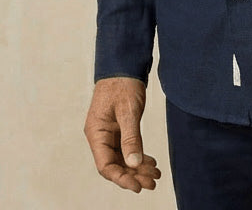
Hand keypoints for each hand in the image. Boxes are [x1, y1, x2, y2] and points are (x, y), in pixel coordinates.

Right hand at [84, 76, 161, 192]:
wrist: (124, 65)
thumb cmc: (122, 84)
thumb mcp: (128, 110)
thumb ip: (131, 137)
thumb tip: (133, 164)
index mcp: (96, 133)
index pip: (105, 165)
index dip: (121, 179)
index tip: (138, 186)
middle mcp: (100, 136)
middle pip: (115, 165)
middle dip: (133, 176)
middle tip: (152, 182)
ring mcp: (109, 133)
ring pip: (122, 159)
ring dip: (138, 168)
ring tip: (155, 175)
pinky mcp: (119, 129)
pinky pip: (127, 149)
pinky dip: (139, 157)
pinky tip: (151, 162)